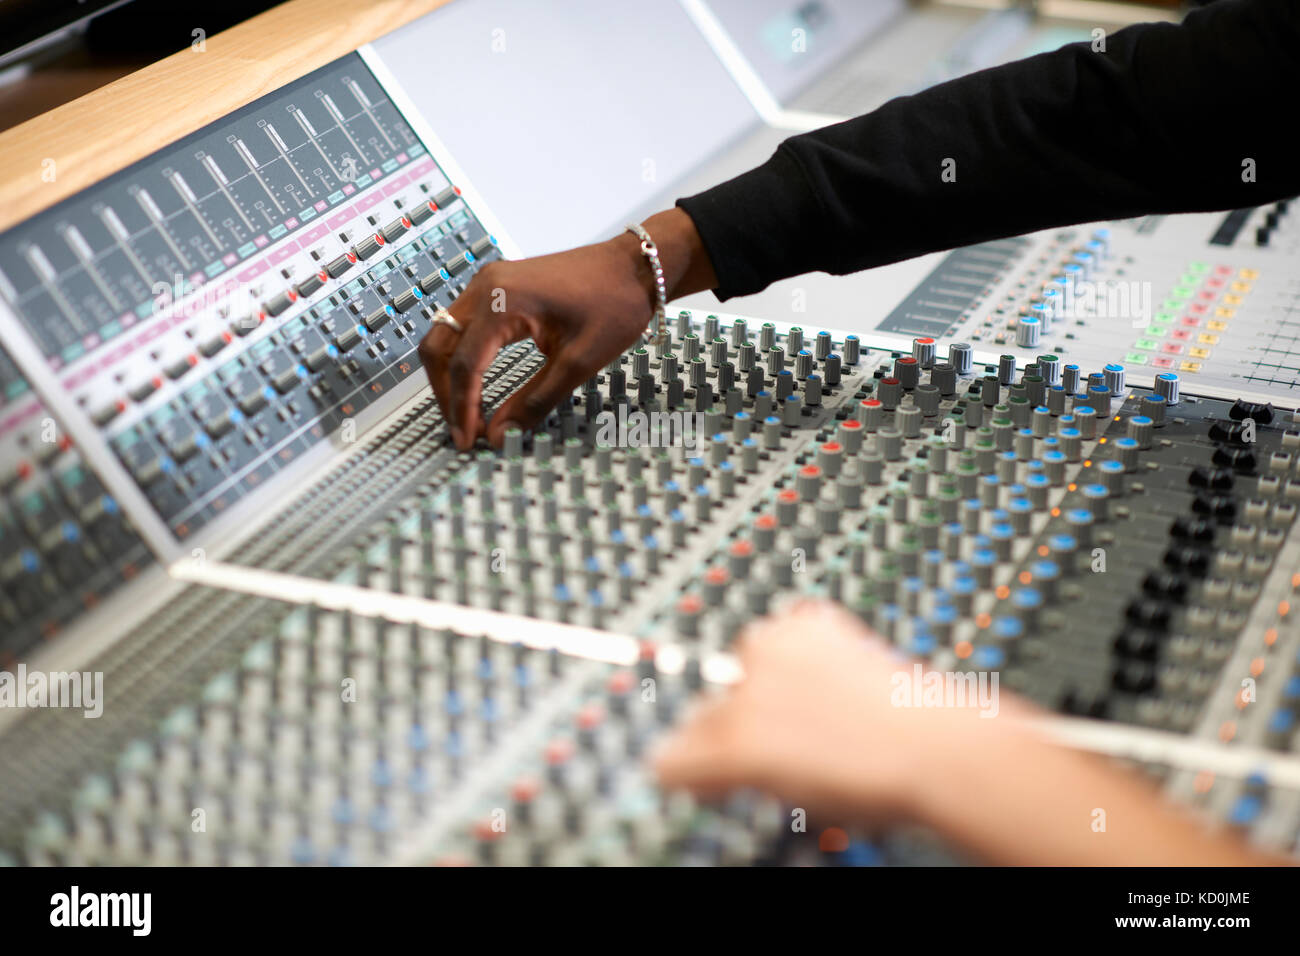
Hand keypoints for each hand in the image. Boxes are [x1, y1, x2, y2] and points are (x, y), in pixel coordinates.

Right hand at [418, 208, 716, 449]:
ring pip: (445, 335)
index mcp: (502, 300)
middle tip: (463, 431)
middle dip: (444, 394)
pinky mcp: (497, 287)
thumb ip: (535, 401)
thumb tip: (500, 434)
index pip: (464, 364)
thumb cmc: (615, 301)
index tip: (468, 440)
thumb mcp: (578, 361)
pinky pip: (463, 326)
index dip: (462, 408)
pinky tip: (476, 385)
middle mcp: (486, 285)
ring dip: (449, 376)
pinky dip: (461, 357)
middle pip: (439, 347)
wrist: (635, 266)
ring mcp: (488, 283)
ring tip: (467, 414)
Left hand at [652, 600, 1027, 825]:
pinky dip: (692, 780)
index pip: (750, 654)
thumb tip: (804, 706)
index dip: (763, 694)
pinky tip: (719, 790)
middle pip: (716, 686)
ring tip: (777, 774)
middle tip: (783, 751)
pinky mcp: (738, 742)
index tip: (782, 718)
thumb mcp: (866, 675)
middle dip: (738, 718)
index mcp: (802, 622)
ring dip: (724, 750)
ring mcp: (748, 694)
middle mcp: (765, 645)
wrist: (941, 750)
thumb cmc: (922, 723)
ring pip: (697, 727)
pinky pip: (674, 764)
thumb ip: (825, 674)